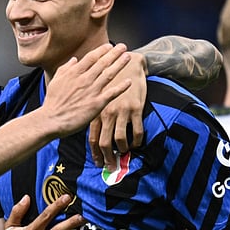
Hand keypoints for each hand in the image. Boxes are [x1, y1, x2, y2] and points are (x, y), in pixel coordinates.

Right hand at [41, 43, 131, 136]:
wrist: (51, 120)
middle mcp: (84, 79)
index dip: (102, 50)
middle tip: (123, 47)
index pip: (91, 57)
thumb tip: (73, 60)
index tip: (109, 46)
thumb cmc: (52, 102)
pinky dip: (121, 86)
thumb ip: (65, 69)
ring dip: (120, 65)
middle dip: (114, 53)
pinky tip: (129, 82)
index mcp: (74, 73)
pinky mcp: (97, 103)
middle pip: (103, 63)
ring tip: (128, 57)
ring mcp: (92, 91)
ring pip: (109, 74)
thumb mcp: (55, 81)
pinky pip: (112, 93)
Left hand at [89, 51, 146, 169]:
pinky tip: (137, 144)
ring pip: (120, 139)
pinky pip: (136, 131)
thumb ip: (93, 111)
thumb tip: (93, 130)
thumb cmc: (112, 81)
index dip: (95, 152)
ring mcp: (121, 112)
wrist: (129, 64)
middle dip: (107, 157)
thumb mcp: (98, 95)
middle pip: (104, 142)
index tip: (98, 161)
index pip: (92, 137)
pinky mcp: (135, 109)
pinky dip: (136, 141)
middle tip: (110, 166)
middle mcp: (107, 113)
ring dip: (122, 151)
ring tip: (124, 155)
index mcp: (96, 111)